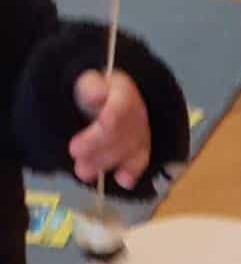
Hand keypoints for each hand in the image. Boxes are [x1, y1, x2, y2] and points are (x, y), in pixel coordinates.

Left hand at [70, 68, 150, 188]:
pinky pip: (141, 160)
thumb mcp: (88, 83)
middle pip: (121, 135)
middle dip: (97, 150)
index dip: (99, 131)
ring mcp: (142, 132)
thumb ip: (90, 88)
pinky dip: (133, 171)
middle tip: (75, 161)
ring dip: (106, 163)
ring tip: (82, 172)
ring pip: (129, 150)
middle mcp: (137, 114)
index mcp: (124, 93)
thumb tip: (95, 96)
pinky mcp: (142, 147)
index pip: (118, 111)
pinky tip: (123, 181)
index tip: (74, 148)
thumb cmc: (95, 92)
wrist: (108, 98)